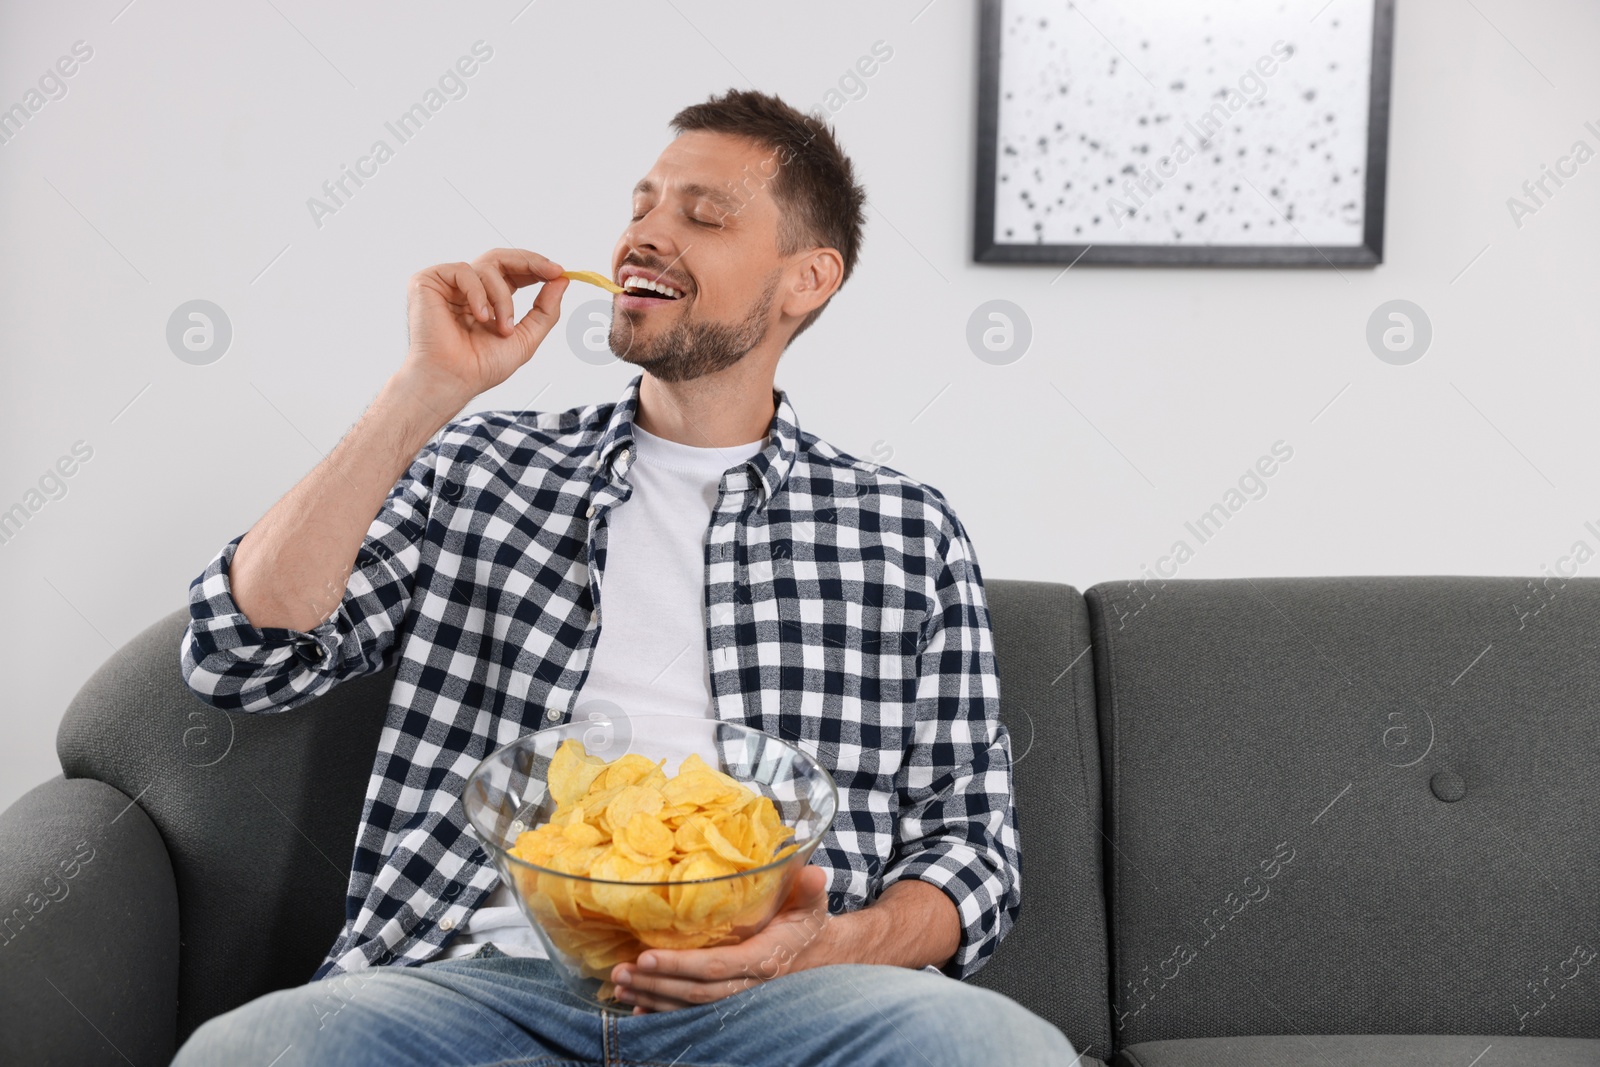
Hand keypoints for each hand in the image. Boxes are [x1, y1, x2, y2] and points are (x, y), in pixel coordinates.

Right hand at [397, 248, 570, 410]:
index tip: (559, 272)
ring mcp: (448, 284)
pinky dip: (478, 293)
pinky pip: (463, 271)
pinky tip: (480, 317)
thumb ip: (545, 310)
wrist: (452, 379)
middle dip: (530, 262)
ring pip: (487, 267)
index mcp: (488, 299)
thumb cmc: (480, 367)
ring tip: (502, 327)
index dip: (536, 267)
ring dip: (503, 298)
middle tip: (550, 272)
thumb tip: (562, 281)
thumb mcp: (526, 338)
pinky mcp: (428, 281)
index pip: (513, 271)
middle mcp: (468, 289)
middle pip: (501, 258)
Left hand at [610, 865, 832, 1013]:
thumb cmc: (806, 924)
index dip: (680, 964)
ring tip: (620, 985)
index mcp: (763, 960)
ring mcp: (737, 998)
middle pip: (695, 992)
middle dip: (655, 984)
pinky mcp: (728, 1002)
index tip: (647, 956)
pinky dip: (663, 1014)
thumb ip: (809, 888)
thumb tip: (814, 873)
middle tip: (620, 972)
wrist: (818, 956)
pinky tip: (638, 1010)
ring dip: (653, 998)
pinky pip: (693, 1014)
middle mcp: (748, 986)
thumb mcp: (810, 903)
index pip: (716, 967)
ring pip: (690, 1005)